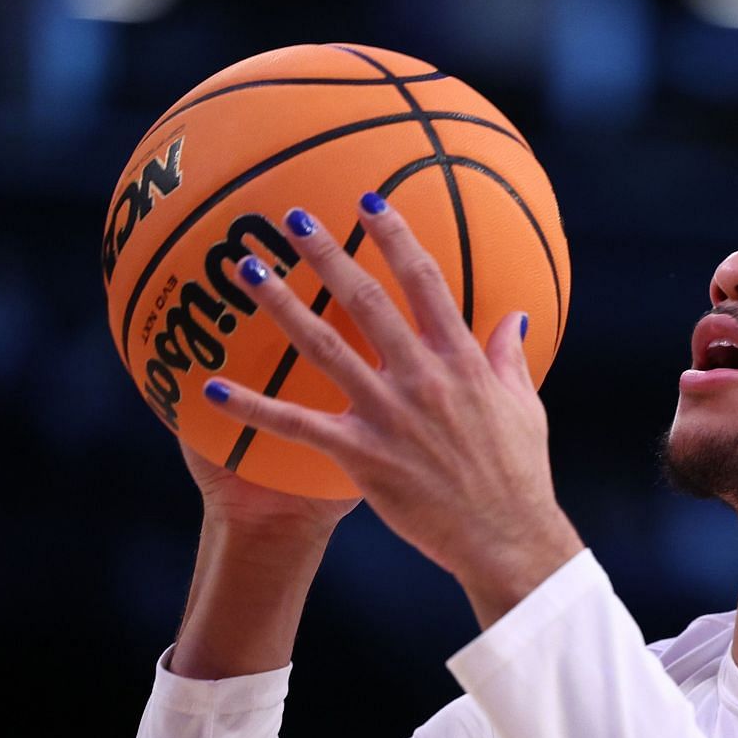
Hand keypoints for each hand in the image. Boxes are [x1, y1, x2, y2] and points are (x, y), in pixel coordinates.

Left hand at [199, 196, 583, 626]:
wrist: (507, 536)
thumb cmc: (520, 475)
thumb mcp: (525, 407)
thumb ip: (509, 358)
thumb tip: (514, 318)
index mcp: (461, 360)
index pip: (425, 282)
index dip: (396, 236)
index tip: (370, 200)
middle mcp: (422, 377)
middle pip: (365, 300)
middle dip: (327, 252)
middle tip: (291, 217)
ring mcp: (389, 414)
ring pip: (323, 347)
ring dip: (282, 304)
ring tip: (247, 270)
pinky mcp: (362, 455)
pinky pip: (296, 426)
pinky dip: (252, 408)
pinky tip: (212, 388)